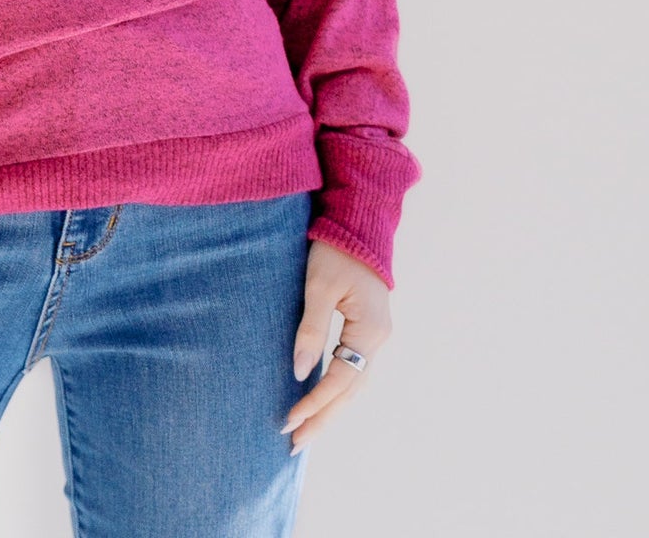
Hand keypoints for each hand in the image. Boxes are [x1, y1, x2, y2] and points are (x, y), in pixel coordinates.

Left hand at [279, 240, 392, 455]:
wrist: (358, 222)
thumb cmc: (336, 249)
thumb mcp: (318, 287)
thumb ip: (311, 329)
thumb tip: (301, 372)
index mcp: (370, 331)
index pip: (340, 379)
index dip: (314, 402)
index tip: (289, 421)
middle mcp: (378, 339)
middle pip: (351, 391)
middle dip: (323, 418)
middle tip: (294, 444)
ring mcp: (376, 336)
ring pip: (354, 384)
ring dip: (330, 409)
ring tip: (305, 433)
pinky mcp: (367, 329)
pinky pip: (353, 370)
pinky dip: (336, 390)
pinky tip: (320, 401)